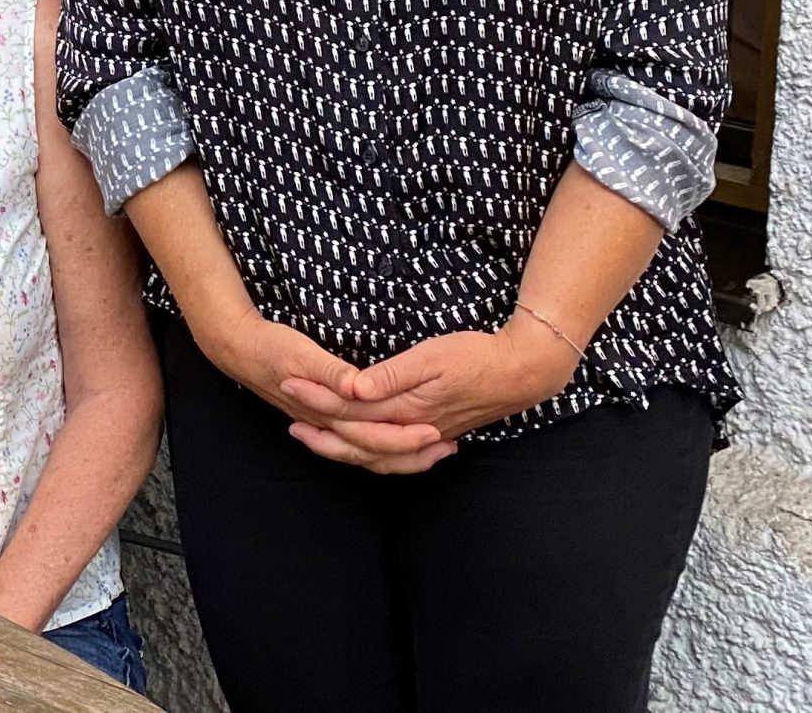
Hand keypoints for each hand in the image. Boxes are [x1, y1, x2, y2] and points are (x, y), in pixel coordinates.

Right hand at [193, 310, 452, 474]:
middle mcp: (326, 424)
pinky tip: (398, 436)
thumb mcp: (300, 354)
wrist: (237, 349)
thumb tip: (359, 387)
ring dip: (400, 455)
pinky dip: (381, 446)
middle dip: (411, 454)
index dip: (404, 439)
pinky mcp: (323, 416)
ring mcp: (324, 423)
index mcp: (324, 411)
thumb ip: (331, 373)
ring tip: (433, 448)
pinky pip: (356, 442)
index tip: (434, 433)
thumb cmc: (270, 348)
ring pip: (365, 453)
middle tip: (447, 447)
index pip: (370, 437)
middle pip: (373, 453)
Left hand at [294, 325, 578, 449]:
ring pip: (378, 455)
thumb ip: (391, 375)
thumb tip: (352, 389)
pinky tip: (367, 449)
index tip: (288, 385)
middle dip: (322, 434)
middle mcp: (414, 429)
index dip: (317, 401)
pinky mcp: (437, 431)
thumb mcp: (432, 357)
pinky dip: (377, 455)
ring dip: (345, 449)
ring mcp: (427, 434)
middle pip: (359, 441)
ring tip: (317, 438)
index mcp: (407, 409)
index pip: (351, 412)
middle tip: (291, 424)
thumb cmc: (477, 356)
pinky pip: (398, 454)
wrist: (524, 373)